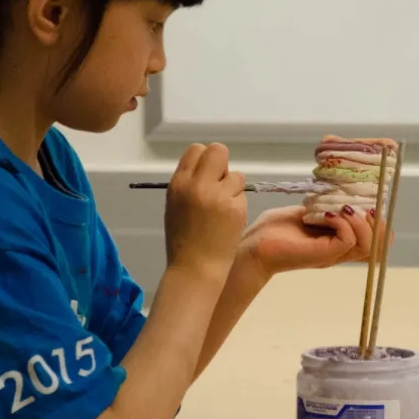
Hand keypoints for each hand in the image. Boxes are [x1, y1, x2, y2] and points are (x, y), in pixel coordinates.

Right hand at [163, 143, 246, 275]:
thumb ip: (190, 184)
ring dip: (232, 188)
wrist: (195, 268)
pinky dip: (238, 204)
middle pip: (218, 150)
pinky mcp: (236, 208)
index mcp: (178, 184)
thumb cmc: (183, 240)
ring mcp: (218, 195)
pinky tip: (229, 220)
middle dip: (222, 165)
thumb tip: (207, 169)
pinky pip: (242, 194)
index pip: (197, 150)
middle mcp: (197, 185)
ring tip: (223, 209)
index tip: (207, 176)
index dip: (205, 161)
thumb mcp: (176, 205)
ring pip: (236, 174)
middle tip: (220, 186)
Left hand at [239, 205, 393, 278]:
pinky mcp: (323, 254)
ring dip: (361, 222)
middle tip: (362, 207)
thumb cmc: (276, 230)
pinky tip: (328, 214)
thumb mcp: (309, 212)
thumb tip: (344, 192)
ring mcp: (333, 254)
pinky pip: (348, 241)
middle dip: (378, 223)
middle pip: (380, 247)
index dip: (381, 223)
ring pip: (369, 245)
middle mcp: (341, 250)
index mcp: (340, 241)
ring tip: (344, 209)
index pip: (378, 241)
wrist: (254, 246)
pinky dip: (344, 223)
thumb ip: (328, 206)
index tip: (368, 202)